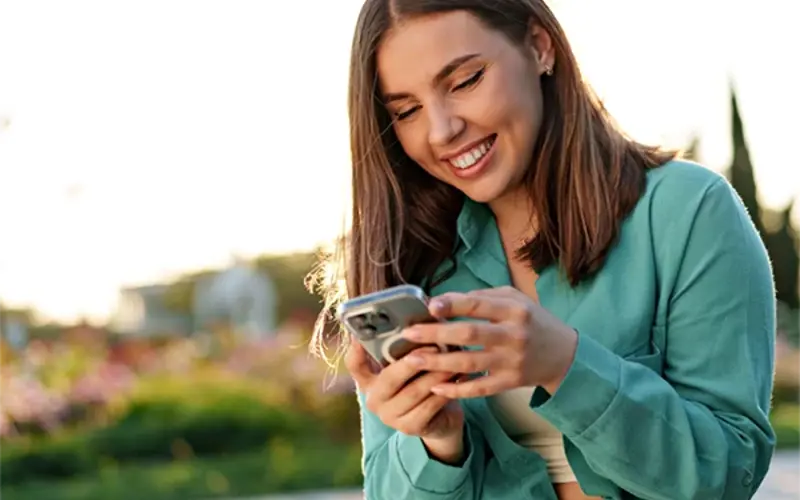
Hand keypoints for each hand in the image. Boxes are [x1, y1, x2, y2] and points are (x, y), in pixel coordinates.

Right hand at [345, 341, 464, 449]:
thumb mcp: (411, 366)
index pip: (355, 364)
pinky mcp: (409, 427)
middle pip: (390, 377)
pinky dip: (446, 390)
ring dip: (436, 374)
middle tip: (433, 345)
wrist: (439, 419)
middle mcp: (374, 399)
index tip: (363, 333)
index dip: (357, 349)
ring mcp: (390, 416)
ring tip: (453, 360)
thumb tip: (423, 319)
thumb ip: (407, 348)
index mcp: (369, 380)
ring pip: (415, 391)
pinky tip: (458, 378)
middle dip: (413, 361)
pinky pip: (429, 405)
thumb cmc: (422, 382)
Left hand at [402, 286, 577, 397]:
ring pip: (470, 363)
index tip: (429, 306)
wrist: (565, 355)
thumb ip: (482, 298)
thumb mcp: (515, 300)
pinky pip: (479, 388)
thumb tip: (445, 299)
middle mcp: (513, 335)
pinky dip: (457, 389)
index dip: (453, 304)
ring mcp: (512, 361)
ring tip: (413, 360)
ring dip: (438, 363)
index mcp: (514, 310)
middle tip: (409, 334)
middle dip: (436, 334)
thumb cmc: (533, 322)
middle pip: (469, 334)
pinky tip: (436, 387)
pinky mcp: (511, 382)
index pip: (478, 305)